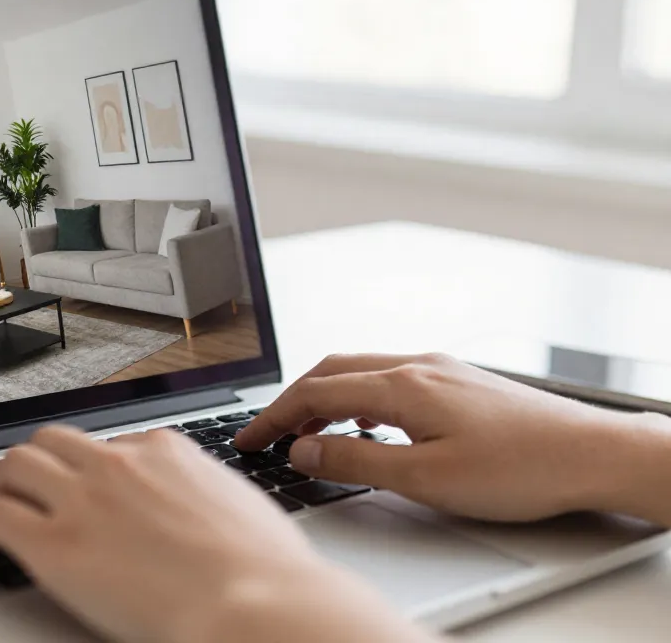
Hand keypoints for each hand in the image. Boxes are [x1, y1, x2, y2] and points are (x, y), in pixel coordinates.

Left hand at [0, 425, 428, 642]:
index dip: (93, 466)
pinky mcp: (54, 545)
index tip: (86, 485)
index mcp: (167, 451)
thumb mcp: (244, 508)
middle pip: (54, 441)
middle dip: (36, 460)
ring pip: (15, 467)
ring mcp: (83, 500)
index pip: (113, 442)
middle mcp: (119, 464)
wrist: (255, 604)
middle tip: (25, 483)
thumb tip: (205, 509)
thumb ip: (209, 497)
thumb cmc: (266, 573)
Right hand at [235, 352, 670, 523]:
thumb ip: (356, 461)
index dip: (274, 418)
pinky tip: (368, 426)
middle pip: (332, 371)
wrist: (593, 453)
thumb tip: (303, 451)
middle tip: (267, 435)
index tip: (248, 440)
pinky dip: (359, 398)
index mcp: (402, 384)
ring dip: (325, 398)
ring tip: (309, 435)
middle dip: (292, 401)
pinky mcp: (459, 380)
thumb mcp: (426, 478)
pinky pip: (389, 377)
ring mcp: (440, 368)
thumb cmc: (520, 468)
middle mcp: (418, 364)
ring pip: (361, 371)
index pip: (314, 392)